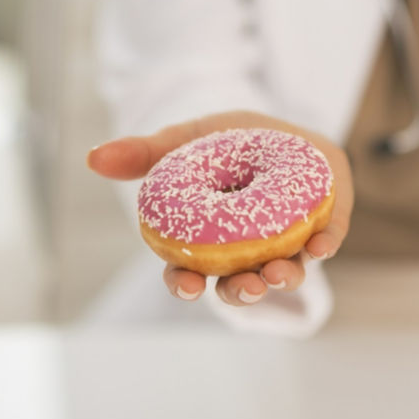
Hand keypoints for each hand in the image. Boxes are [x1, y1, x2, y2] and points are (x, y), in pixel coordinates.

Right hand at [87, 110, 352, 306]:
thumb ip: (144, 153)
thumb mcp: (187, 141)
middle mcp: (250, 250)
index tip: (186, 285)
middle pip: (240, 283)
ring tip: (280, 273)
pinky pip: (326, 239)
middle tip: (245, 287)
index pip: (192, 272)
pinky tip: (322, 246)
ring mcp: (288, 242)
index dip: (186, 284)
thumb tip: (92, 158)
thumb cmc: (230, 141)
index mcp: (212, 240)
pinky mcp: (325, 222)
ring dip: (283, 277)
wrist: (285, 127)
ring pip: (284, 271)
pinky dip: (324, 245)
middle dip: (241, 292)